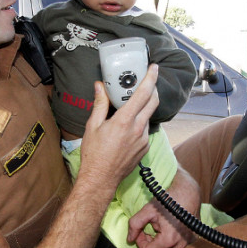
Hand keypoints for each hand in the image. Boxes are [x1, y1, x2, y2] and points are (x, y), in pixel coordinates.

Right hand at [78, 64, 159, 188]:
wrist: (101, 179)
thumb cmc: (94, 154)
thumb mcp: (93, 126)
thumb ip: (99, 104)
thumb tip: (100, 87)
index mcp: (125, 121)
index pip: (143, 93)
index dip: (151, 78)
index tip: (154, 68)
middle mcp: (138, 129)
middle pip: (153, 102)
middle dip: (153, 88)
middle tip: (147, 81)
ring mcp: (144, 139)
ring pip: (148, 116)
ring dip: (143, 108)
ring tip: (130, 107)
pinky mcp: (145, 148)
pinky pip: (146, 130)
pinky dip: (140, 123)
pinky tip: (128, 127)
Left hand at [127, 168, 199, 247]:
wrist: (189, 192)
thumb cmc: (168, 199)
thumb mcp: (148, 210)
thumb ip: (135, 225)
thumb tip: (130, 239)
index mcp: (169, 240)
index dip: (140, 241)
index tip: (141, 229)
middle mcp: (180, 245)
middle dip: (150, 239)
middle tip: (150, 224)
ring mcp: (187, 243)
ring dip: (159, 237)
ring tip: (161, 223)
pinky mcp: (191, 239)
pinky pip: (175, 243)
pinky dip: (169, 237)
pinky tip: (169, 224)